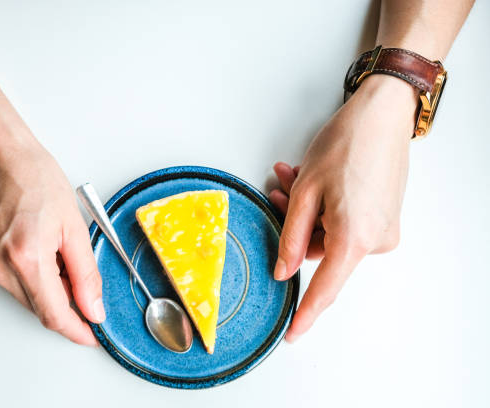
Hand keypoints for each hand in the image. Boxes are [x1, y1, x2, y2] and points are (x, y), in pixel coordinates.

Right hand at [0, 140, 103, 344]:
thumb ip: (86, 274)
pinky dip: (25, 274)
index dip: (75, 329)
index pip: (53, 314)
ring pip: (22, 296)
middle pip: (38, 306)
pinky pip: (6, 281)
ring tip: (48, 248)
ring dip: (44, 285)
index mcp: (26, 256)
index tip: (90, 335)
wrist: (1, 158)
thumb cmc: (37, 181)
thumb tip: (93, 309)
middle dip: (63, 300)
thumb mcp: (75, 227)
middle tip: (74, 273)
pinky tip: (29, 246)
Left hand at [271, 75, 416, 342]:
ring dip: (306, 211)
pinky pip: (345, 224)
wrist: (382, 114)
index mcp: (354, 239)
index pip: (325, 288)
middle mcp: (375, 240)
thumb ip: (290, 236)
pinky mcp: (385, 217)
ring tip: (292, 177)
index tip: (292, 333)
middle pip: (320, 252)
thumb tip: (283, 270)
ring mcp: (383, 229)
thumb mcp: (306, 191)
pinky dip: (324, 208)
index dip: (306, 313)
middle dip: (294, 225)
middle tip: (278, 193)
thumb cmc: (345, 145)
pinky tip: (311, 180)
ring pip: (330, 235)